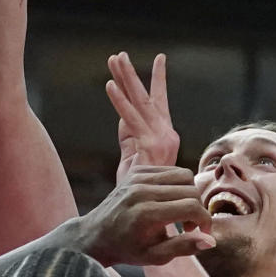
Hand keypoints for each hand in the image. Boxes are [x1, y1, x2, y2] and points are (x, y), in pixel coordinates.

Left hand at [79, 166, 214, 267]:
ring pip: (184, 175)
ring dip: (190, 194)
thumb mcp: (155, 257)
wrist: (96, 235)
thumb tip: (211, 240)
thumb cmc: (127, 249)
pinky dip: (177, 185)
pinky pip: (170, 171)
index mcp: (147, 214)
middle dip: (198, 208)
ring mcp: (138, 178)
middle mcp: (142, 191)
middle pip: (191, 189)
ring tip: (182, 213)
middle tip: (190, 226)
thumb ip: (184, 247)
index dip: (205, 220)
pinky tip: (170, 202)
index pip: (191, 207)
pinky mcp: (136, 171)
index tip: (202, 232)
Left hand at [106, 53, 179, 182]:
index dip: (158, 80)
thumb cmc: (141, 193)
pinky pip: (130, 119)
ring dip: (126, 78)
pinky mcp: (149, 146)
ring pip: (140, 102)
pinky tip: (109, 85)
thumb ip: (130, 139)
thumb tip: (124, 120)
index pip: (160, 102)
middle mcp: (166, 135)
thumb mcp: (133, 160)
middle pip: (148, 98)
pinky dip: (120, 101)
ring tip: (115, 58)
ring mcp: (160, 139)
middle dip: (133, 75)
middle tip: (119, 55)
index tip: (160, 59)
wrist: (150, 221)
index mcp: (165, 137)